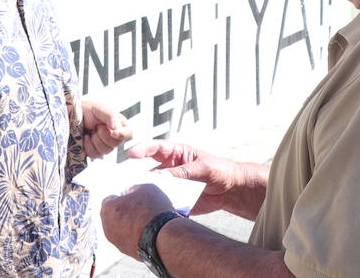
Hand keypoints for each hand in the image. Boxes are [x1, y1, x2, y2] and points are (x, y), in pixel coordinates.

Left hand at [81, 99, 132, 158]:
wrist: (73, 115)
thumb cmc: (89, 110)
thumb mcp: (101, 109)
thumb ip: (111, 117)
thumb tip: (117, 129)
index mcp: (119, 125)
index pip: (128, 134)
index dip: (122, 135)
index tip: (112, 132)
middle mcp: (114, 136)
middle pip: (116, 144)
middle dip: (103, 135)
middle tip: (97, 126)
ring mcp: (105, 145)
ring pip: (105, 151)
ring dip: (95, 140)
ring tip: (91, 131)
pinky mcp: (95, 151)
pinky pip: (95, 155)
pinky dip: (88, 146)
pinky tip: (86, 137)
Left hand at [99, 183, 175, 257]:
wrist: (163, 238)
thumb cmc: (152, 210)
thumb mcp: (145, 188)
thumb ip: (133, 190)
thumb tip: (130, 193)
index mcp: (107, 209)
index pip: (111, 200)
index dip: (123, 198)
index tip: (135, 199)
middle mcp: (107, 228)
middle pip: (115, 216)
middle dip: (125, 212)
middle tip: (142, 210)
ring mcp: (117, 242)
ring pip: (122, 229)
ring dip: (131, 225)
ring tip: (149, 222)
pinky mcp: (127, 253)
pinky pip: (130, 240)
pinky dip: (137, 236)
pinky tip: (150, 233)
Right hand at [126, 141, 241, 214]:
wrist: (232, 190)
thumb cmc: (220, 170)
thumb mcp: (203, 168)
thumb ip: (182, 172)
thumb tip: (160, 176)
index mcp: (177, 154)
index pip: (156, 149)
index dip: (142, 150)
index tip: (130, 155)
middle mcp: (171, 168)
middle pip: (149, 169)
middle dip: (137, 174)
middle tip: (127, 180)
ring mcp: (173, 184)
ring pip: (154, 188)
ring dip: (146, 192)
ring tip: (136, 197)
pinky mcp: (177, 199)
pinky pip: (164, 202)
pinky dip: (158, 206)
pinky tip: (152, 210)